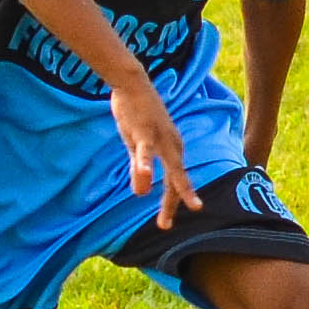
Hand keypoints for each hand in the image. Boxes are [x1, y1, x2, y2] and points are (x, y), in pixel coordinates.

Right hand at [112, 79, 197, 226]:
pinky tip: (144, 181)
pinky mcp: (145, 132)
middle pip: (176, 181)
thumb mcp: (136, 145)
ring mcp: (161, 140)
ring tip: (167, 216)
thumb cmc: (136, 113)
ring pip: (170, 170)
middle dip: (173, 204)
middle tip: (165, 225)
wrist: (132, 83)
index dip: (172, 202)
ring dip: (170, 194)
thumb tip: (140, 193)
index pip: (175, 182)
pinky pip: (146, 153)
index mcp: (172, 149)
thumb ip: (139, 169)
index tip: (164, 222)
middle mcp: (172, 146)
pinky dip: (145, 167)